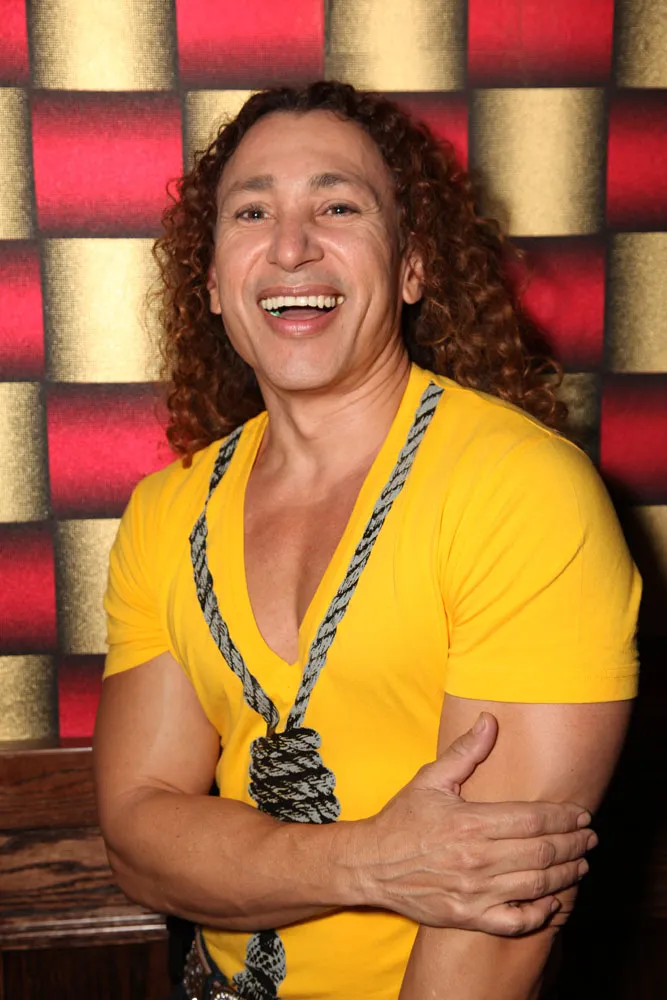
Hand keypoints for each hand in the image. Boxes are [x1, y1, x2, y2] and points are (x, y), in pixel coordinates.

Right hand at [358, 713, 594, 935]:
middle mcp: (476, 860)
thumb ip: (465, 752)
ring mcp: (473, 893)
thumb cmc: (402, 819)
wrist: (370, 864)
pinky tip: (553, 902)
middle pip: (541, 853)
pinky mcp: (467, 918)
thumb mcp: (430, 779)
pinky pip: (514, 921)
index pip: (532, 820)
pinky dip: (539, 913)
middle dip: (573, 844)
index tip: (581, 814)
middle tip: (590, 838)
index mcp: (470, 823)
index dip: (563, 817)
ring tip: (581, 864)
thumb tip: (490, 720)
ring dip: (566, 875)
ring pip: (535, 885)